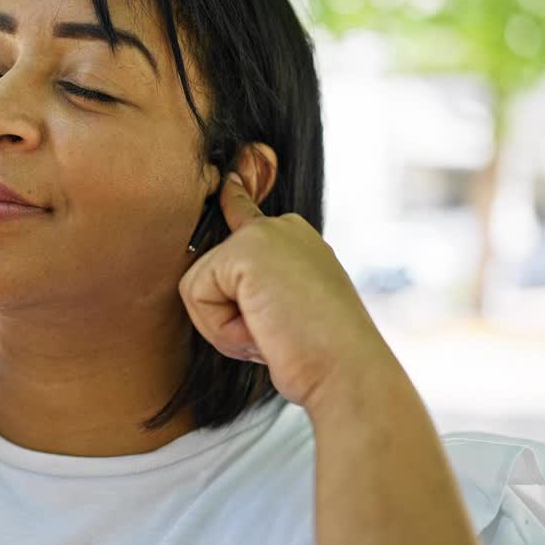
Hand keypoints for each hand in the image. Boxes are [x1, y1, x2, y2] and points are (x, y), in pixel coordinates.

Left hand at [177, 174, 399, 409]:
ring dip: (224, 327)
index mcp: (296, 242)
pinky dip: (221, 328)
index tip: (229, 175)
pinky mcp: (245, 250)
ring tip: (272, 333)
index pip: (246, 213)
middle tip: (276, 334)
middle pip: (210, 272)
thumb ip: (256, 293)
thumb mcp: (287, 314)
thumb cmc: (321, 357)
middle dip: (227, 317)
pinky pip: (197, 296)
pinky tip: (263, 330)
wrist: (347, 369)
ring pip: (199, 287)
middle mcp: (282, 229)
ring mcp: (264, 234)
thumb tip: (216, 285)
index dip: (234, 196)